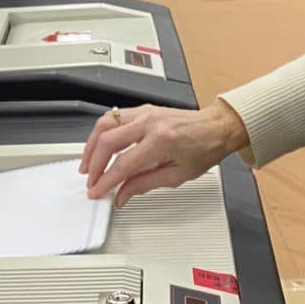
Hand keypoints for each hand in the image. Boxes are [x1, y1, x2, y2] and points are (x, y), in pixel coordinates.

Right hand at [79, 99, 249, 207]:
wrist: (217, 127)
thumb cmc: (204, 148)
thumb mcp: (177, 175)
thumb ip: (144, 184)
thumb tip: (123, 194)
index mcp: (161, 141)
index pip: (123, 164)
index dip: (106, 181)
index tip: (97, 191)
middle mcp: (149, 123)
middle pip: (107, 142)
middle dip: (93, 164)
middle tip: (91, 180)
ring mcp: (144, 113)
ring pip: (105, 125)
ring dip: (91, 145)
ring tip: (88, 163)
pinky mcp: (142, 109)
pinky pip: (113, 117)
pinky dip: (101, 132)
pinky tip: (98, 144)